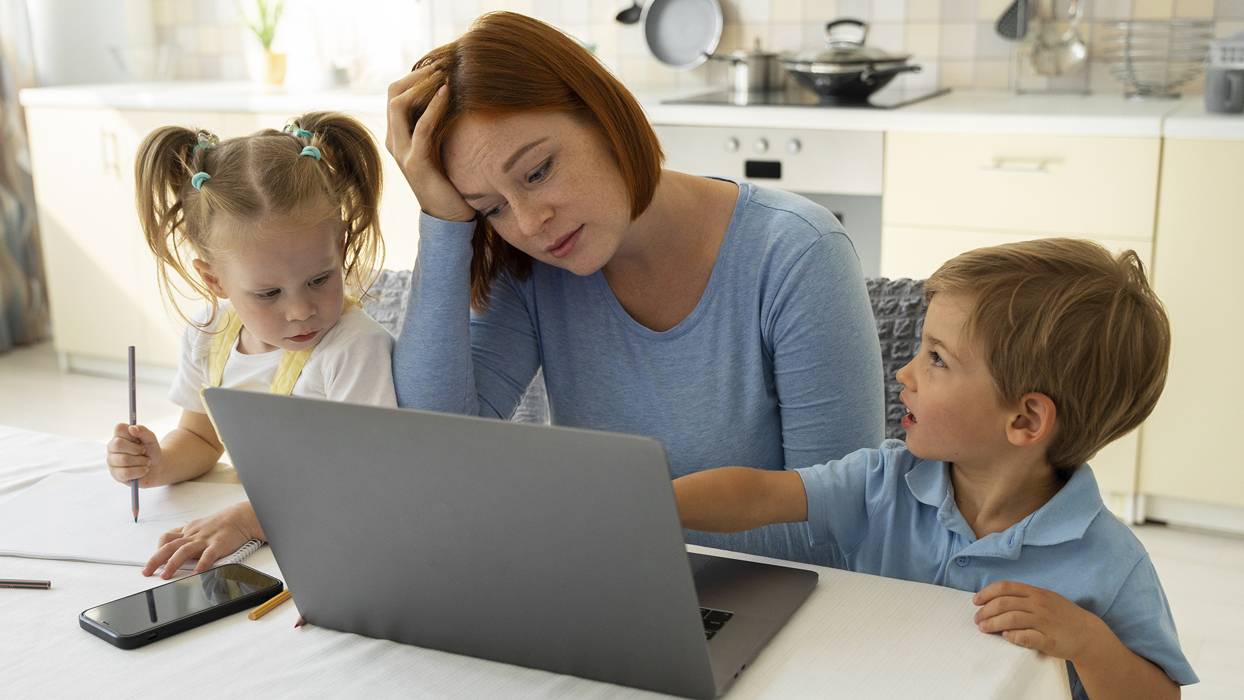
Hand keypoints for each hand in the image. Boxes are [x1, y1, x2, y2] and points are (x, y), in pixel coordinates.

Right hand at [107, 423, 163, 486]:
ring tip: (146, 461)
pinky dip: (140, 471)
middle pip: (118, 444)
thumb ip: (143, 431)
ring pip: (123, 460)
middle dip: (137, 449)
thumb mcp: (151, 438)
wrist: (157, 467)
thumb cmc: (151, 450)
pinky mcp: (115, 474)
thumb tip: (132, 428)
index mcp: (119, 435)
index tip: (139, 440)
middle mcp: (112, 447)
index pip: (119, 428)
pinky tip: (144, 470)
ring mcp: (111, 461)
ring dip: (141, 461)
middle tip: (144, 452)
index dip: (132, 434)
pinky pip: (125, 473)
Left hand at [142, 501, 262, 577]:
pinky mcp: (218, 544)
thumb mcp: (200, 527)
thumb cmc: (221, 524)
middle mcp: (193, 535)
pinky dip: (201, 564)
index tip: (151, 563)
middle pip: (170, 546)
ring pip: (184, 550)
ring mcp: (205, 539)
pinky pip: (208, 555)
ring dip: (173, 563)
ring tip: (165, 576)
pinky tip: (196, 573)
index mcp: (188, 531)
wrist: (241, 517)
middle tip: (146, 572)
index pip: (167, 538)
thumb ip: (187, 537)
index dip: (157, 550)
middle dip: (156, 559)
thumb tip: (174, 548)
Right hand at [385, 64, 475, 221]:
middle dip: (417, 76)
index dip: (413, 76)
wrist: (448, 216)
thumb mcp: (438, 145)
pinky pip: (421, 127)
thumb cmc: (449, 178)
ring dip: (423, 86)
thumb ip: (434, 124)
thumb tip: (447, 94)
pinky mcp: (416, 163)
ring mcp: (402, 153)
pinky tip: (447, 93)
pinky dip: (433, 106)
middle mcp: (394, 142)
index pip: (394, 94)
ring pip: (400, 106)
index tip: (437, 65)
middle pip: (393, 94)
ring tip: (444, 74)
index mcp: (396, 136)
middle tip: (441, 64)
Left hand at [973, 581, 1107, 662]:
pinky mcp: (1049, 639)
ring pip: (1012, 618)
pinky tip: (1005, 636)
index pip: (1005, 587)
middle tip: (977, 619)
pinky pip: (1026, 636)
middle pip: (1004, 603)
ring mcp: (1045, 621)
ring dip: (993, 623)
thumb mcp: (1044, 599)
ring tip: (983, 628)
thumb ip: (1023, 598)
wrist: (1087, 634)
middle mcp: (1039, 604)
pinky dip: (1013, 636)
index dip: (987, 593)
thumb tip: (994, 600)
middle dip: (986, 611)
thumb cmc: (1061, 616)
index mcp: (1036, 593)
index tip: (975, 601)